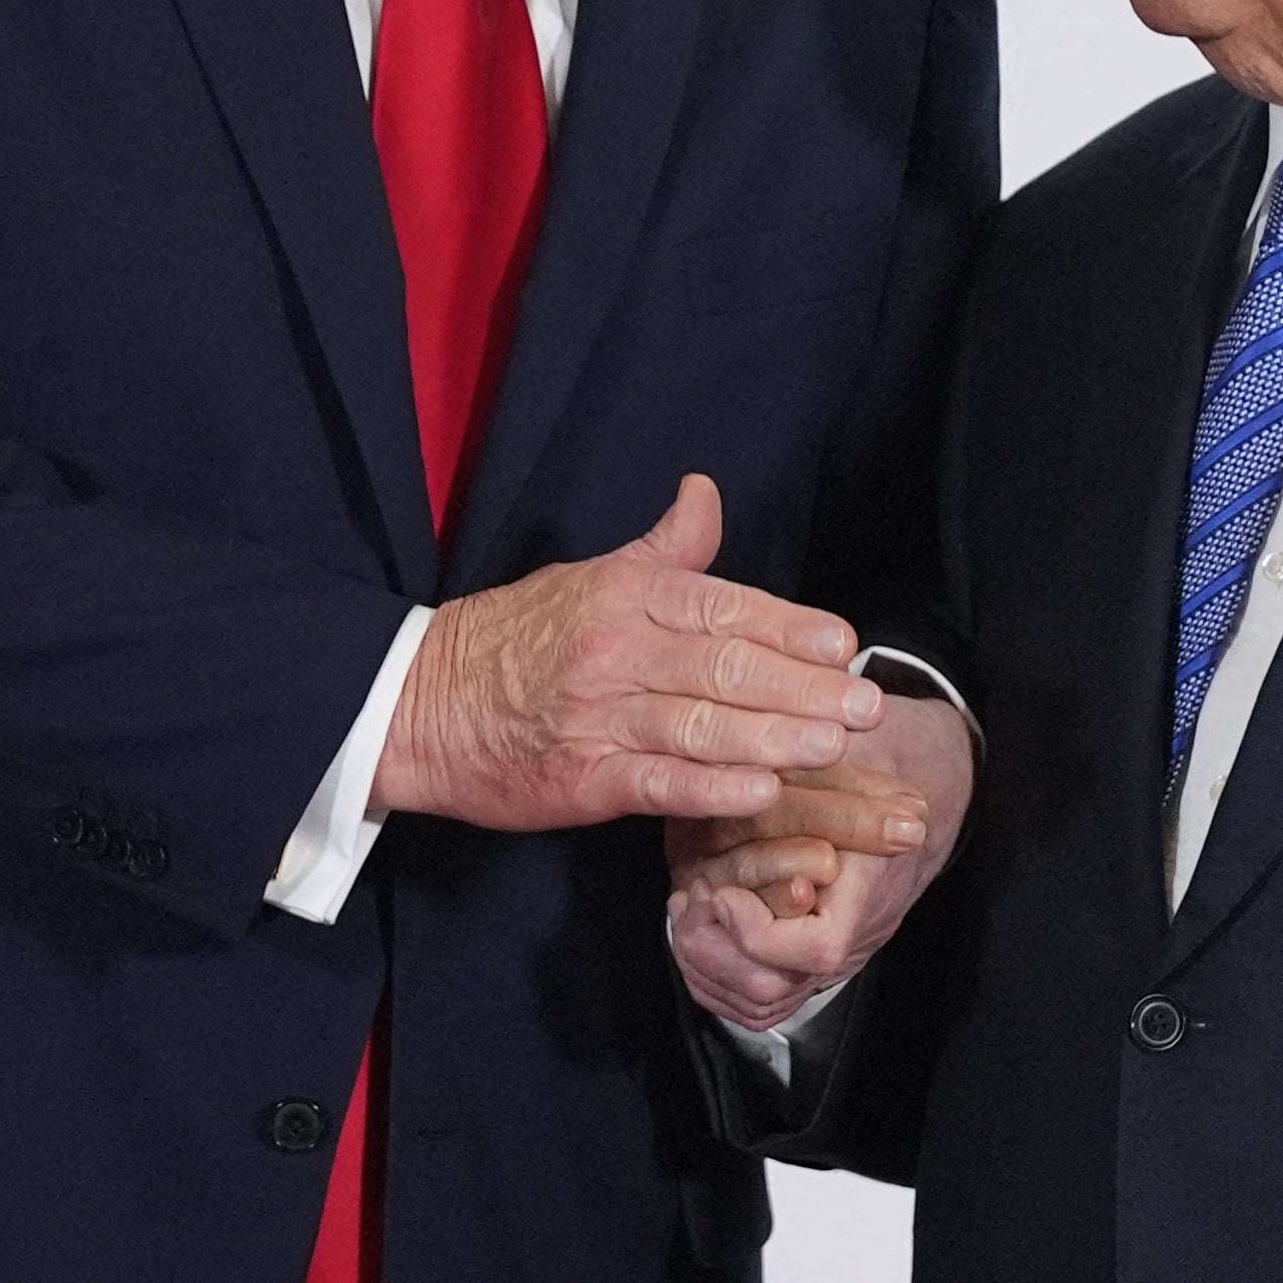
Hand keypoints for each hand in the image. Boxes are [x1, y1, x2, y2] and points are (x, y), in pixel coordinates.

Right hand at [374, 474, 908, 834]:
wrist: (417, 705)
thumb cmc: (512, 639)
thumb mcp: (587, 576)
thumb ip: (663, 549)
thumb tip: (706, 492)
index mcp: (624, 596)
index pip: (723, 605)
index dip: (789, 625)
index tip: (845, 644)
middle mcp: (617, 650)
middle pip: (726, 666)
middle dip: (804, 687)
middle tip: (866, 706)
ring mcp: (600, 716)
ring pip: (703, 723)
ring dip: (775, 735)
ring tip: (833, 744)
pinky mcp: (582, 779)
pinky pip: (659, 781)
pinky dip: (713, 787)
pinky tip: (763, 789)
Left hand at [668, 692, 974, 1032]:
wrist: (932, 773)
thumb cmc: (885, 746)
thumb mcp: (854, 734)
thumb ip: (808, 750)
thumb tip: (750, 760)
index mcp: (871, 878)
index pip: (817, 947)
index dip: (756, 930)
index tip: (717, 889)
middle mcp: (858, 927)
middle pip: (777, 987)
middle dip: (714, 951)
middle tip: (690, 899)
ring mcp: (841, 948)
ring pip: (762, 1002)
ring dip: (709, 966)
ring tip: (689, 911)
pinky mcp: (820, 956)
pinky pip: (763, 1000)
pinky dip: (717, 978)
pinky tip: (699, 931)